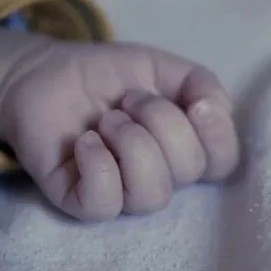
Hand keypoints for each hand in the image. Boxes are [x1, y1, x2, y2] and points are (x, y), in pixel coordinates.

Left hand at [0, 28, 238, 220]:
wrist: (47, 73)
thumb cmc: (108, 76)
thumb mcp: (160, 66)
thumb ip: (199, 83)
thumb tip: (215, 109)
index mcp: (184, 147)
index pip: (223, 162)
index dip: (216, 134)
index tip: (194, 101)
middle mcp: (159, 175)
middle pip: (188, 170)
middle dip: (161, 121)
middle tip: (128, 99)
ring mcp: (121, 192)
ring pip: (151, 194)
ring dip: (131, 143)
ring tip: (106, 120)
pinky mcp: (80, 201)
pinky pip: (104, 203)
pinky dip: (98, 165)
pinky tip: (85, 141)